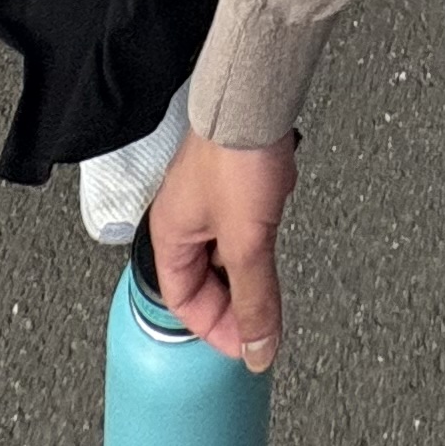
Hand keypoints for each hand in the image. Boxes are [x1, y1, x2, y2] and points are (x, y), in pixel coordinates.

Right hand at [150, 129, 297, 370]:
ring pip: (225, 254)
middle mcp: (184, 219)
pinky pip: (243, 226)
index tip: (248, 344)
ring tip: (272, 275)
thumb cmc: (236, 154)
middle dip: (234, 303)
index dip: (215, 330)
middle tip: (264, 319)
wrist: (258, 96)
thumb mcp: (247, 242)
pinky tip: (275, 228)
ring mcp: (209, 199)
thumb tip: (258, 349)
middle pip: (204, 282)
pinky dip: (259, 237)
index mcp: (169, 236)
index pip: (183, 305)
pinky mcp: (234, 181)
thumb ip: (256, 299)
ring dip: (249, 271)